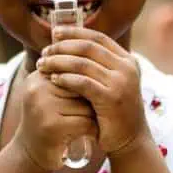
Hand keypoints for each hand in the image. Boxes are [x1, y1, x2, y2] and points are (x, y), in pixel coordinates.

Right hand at [13, 68, 98, 171]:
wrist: (30, 153)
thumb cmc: (48, 121)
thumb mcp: (50, 95)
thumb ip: (65, 77)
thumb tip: (95, 54)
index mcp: (37, 77)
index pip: (74, 70)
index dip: (88, 85)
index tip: (89, 99)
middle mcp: (37, 89)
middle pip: (81, 85)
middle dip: (92, 99)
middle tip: (94, 112)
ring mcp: (42, 107)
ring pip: (86, 104)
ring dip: (95, 116)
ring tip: (90, 124)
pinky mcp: (51, 126)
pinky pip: (85, 122)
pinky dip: (94, 130)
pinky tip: (91, 135)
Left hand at [37, 26, 148, 155]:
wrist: (128, 140)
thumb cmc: (112, 111)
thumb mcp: (109, 82)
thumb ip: (96, 65)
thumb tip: (66, 44)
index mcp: (127, 60)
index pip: (98, 37)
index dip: (74, 32)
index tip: (54, 33)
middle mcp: (127, 68)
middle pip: (88, 47)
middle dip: (63, 47)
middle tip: (45, 52)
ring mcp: (121, 82)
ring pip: (83, 63)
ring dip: (59, 62)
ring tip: (43, 65)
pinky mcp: (112, 98)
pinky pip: (83, 82)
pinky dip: (65, 79)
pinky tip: (53, 80)